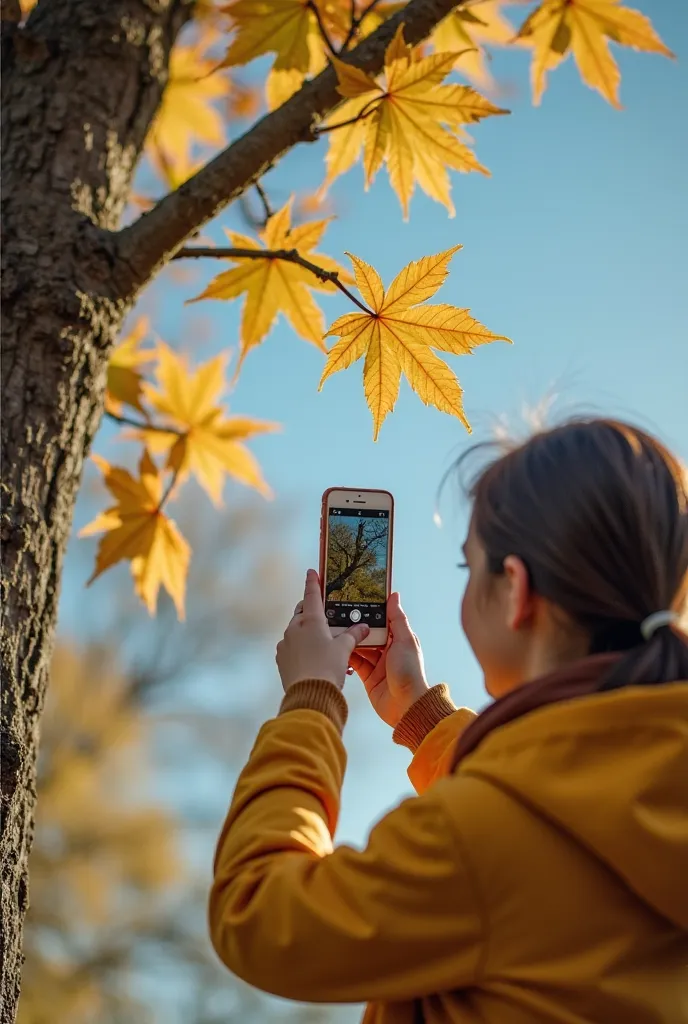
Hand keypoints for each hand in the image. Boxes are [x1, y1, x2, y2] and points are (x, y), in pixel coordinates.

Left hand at [276, 570, 369, 691]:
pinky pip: (292, 647)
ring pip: (297, 631)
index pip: (311, 595)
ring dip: (308, 633)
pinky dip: (302, 648)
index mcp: (310, 621)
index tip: (311, 572)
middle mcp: (294, 629)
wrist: (309, 696)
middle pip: (302, 613)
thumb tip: (363, 627)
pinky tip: (314, 658)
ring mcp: (285, 644)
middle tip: (324, 616)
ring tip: (324, 645)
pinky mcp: (282, 659)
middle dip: (312, 612)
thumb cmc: (327, 669)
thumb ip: (353, 635)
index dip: (313, 582)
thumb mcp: (344, 650)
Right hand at [349, 593, 427, 727]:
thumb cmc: (410, 673)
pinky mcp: (368, 677)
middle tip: (340, 616)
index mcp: (399, 640)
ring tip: (336, 631)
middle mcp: (388, 651)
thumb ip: (397, 619)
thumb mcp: (405, 641)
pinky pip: (355, 663)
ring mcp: (377, 664)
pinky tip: (338, 650)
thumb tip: (394, 597)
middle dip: (356, 627)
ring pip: (360, 647)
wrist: (405, 706)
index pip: (383, 621)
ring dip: (350, 641)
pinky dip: (347, 657)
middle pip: (368, 634)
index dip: (371, 612)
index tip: (357, 602)